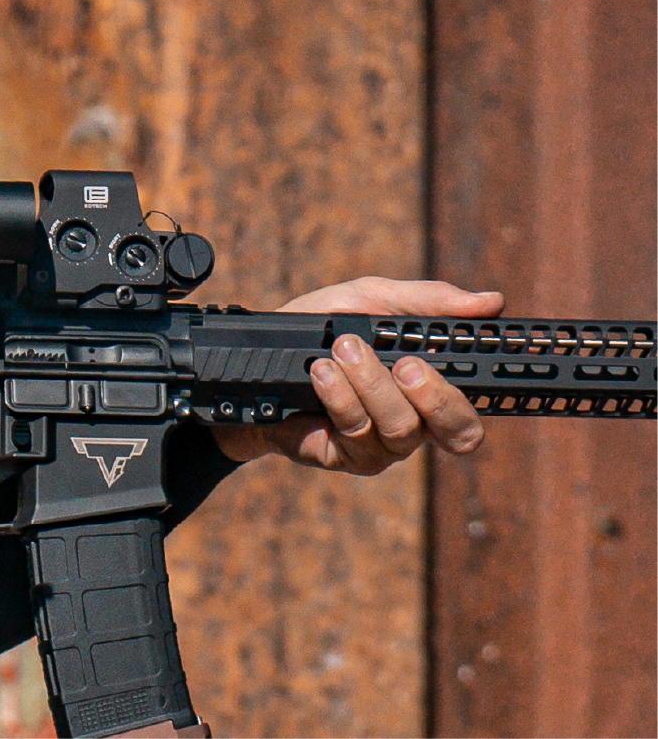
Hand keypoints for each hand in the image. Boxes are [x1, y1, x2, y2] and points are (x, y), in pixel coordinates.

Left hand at [214, 277, 504, 474]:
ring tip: (342, 350)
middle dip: (438, 396)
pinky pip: (357, 432)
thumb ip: (426, 302)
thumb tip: (490, 302)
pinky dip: (341, 396)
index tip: (507, 359)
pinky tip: (322, 373)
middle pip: (459, 431)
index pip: (479, 399)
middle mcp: (415, 422)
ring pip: (401, 428)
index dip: (499, 386)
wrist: (252, 361)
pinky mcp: (346, 457)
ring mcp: (382, 446)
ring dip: (372, 384)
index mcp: (429, 387)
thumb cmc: (318, 330)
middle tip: (407, 363)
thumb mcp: (370, 301)